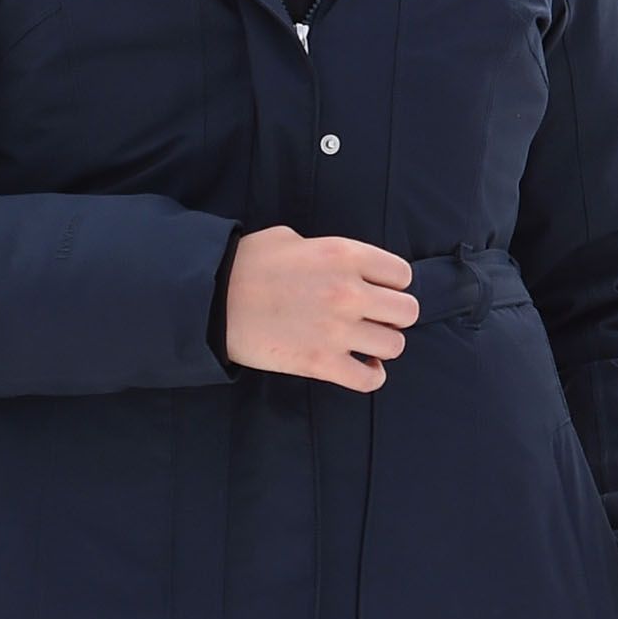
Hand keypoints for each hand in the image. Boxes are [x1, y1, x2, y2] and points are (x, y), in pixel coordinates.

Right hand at [224, 228, 415, 391]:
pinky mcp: (320, 364)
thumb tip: (345, 265)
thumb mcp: (292, 239)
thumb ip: (329, 251)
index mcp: (345, 255)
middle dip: (393, 316)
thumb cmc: (247, 264)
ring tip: (364, 342)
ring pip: (394, 346)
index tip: (376, 291)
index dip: (391, 285)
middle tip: (373, 318)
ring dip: (382, 345)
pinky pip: (369, 379)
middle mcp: (348, 292)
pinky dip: (370, 376)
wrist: (210, 300)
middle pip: (408, 312)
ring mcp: (336, 330)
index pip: (402, 275)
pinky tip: (360, 366)